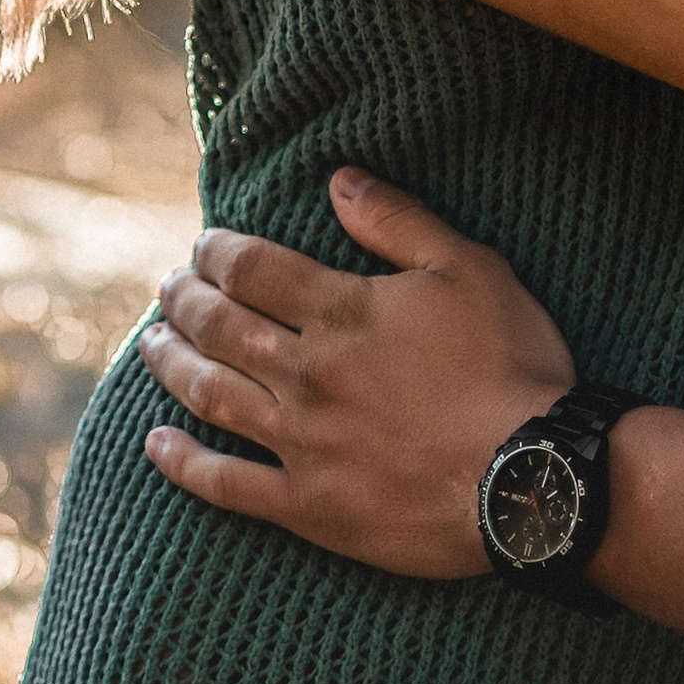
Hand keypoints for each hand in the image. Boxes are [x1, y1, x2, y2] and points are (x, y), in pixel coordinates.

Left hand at [139, 169, 573, 575]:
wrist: (532, 478)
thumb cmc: (512, 365)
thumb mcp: (470, 268)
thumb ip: (398, 220)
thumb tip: (338, 177)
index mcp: (343, 312)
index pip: (253, 269)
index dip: (219, 251)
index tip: (204, 244)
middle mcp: (307, 373)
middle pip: (220, 326)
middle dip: (185, 299)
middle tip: (167, 285)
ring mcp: (301, 443)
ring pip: (210, 395)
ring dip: (172, 364)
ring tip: (151, 344)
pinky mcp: (308, 506)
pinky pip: (225, 483)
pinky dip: (183, 462)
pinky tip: (157, 444)